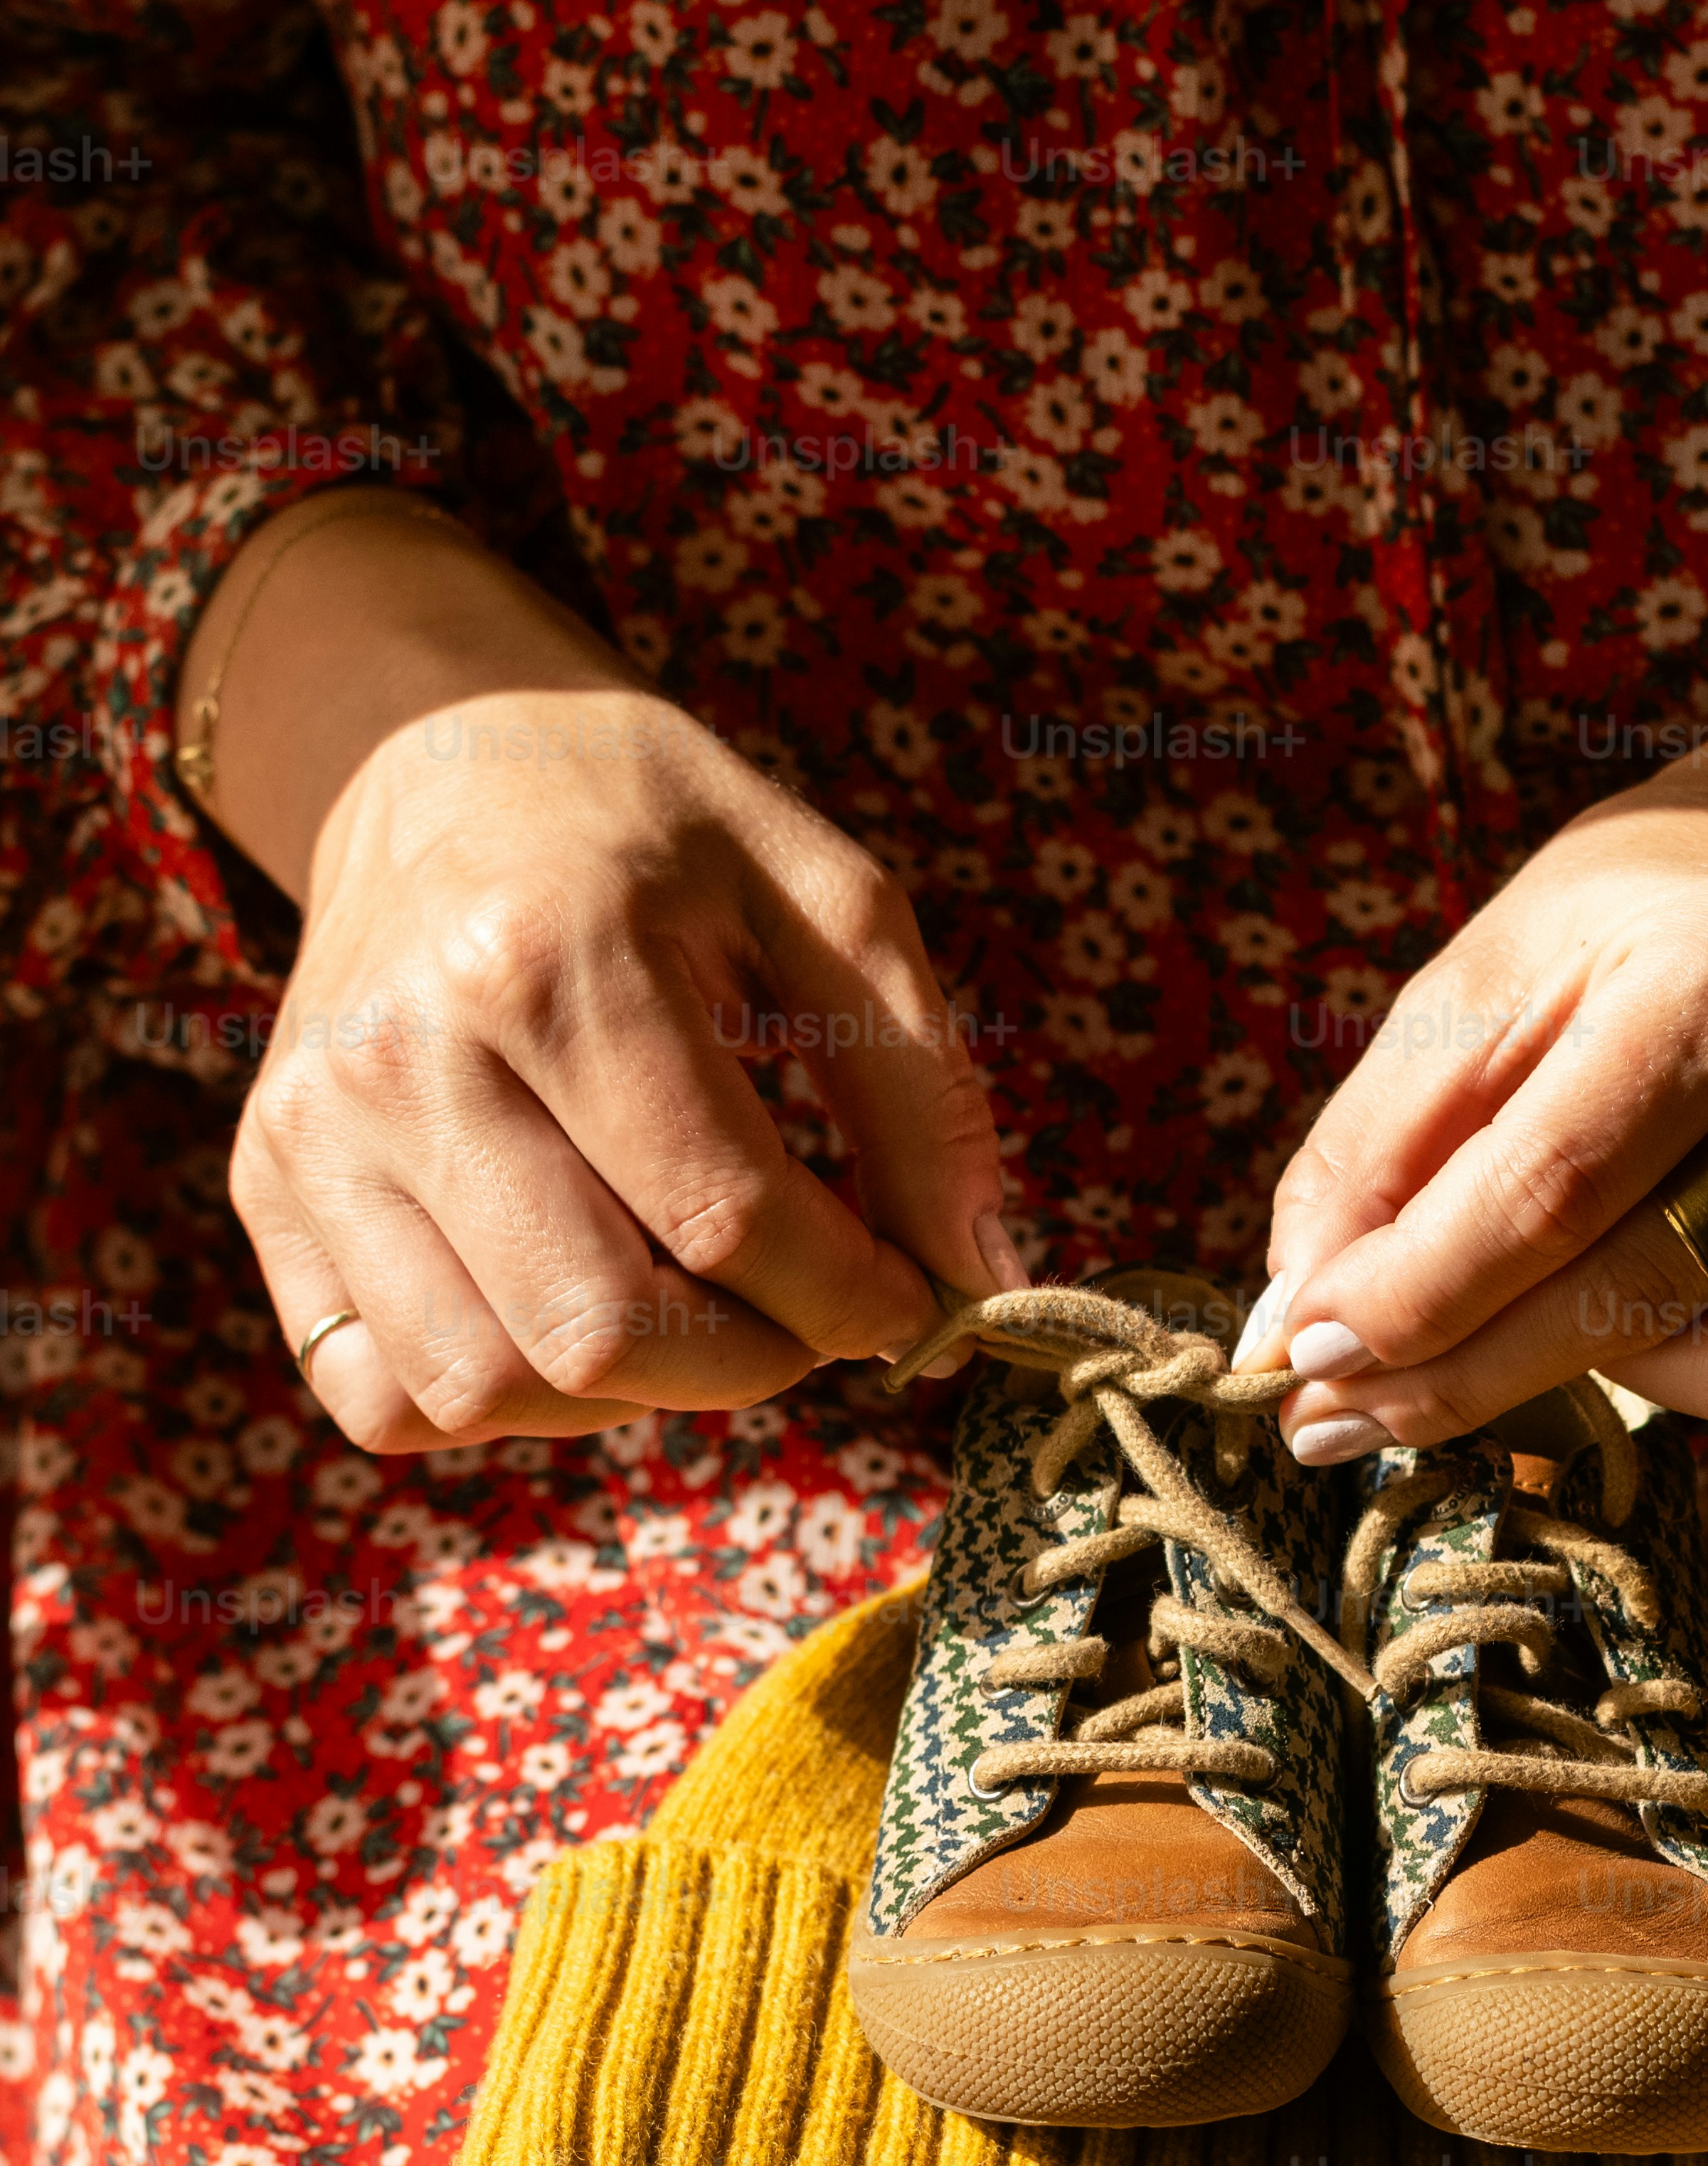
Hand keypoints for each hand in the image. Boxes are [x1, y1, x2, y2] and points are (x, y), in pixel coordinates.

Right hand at [187, 497, 1016, 1449]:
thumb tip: (982, 1287)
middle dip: (751, 1361)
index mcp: (550, 957)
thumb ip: (919, 1093)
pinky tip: (569, 1309)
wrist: (443, 763)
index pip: (725, 1217)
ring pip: (486, 1386)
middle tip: (808, 1311)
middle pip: (599, 1330)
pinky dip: (501, 1403)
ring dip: (631, 1393)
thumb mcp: (825, 898)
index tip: (911, 1299)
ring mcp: (313, 1133)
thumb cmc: (657, 833)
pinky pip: (380, 1395)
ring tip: (696, 1305)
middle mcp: (404, 1054)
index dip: (853, 1296)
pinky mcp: (268, 1191)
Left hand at [1250, 580, 1707, 1451]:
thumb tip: (1289, 1322)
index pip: (1551, 1192)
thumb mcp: (1488, 978)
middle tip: (1336, 1409)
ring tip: (1560, 1293)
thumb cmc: (1638, 929)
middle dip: (1457, 1374)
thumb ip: (1379, 1146)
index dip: (1410, 1301)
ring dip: (1606, 1372)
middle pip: (1636, 1299)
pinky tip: (1687, 1293)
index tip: (1294, 1365)